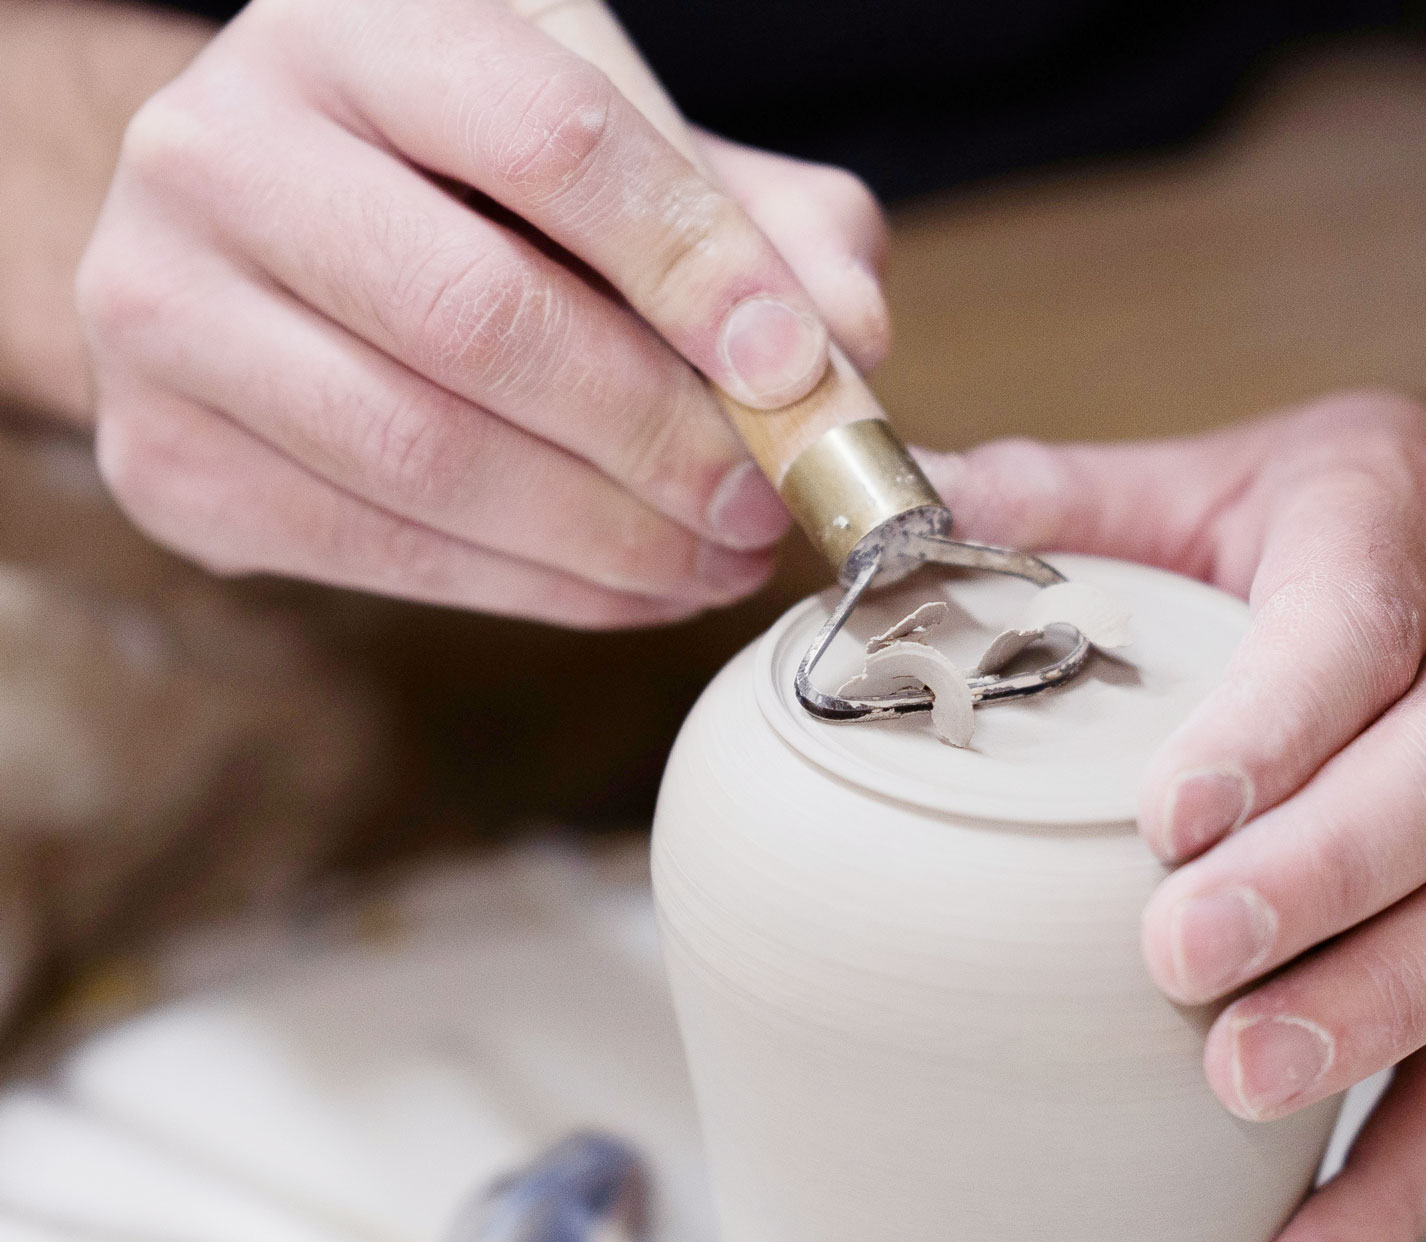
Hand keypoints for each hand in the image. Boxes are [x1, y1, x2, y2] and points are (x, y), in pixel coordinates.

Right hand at [77, 0, 887, 624]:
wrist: (261, 239)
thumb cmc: (479, 188)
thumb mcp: (631, 152)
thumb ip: (765, 227)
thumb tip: (852, 347)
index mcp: (361, 27)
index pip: (550, 136)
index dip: (698, 266)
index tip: (802, 372)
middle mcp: (224, 145)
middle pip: (481, 315)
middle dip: (661, 434)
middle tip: (770, 500)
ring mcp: (164, 304)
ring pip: (425, 453)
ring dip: (612, 536)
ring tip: (723, 556)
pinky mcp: (162, 454)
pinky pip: (381, 549)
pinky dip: (539, 589)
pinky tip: (634, 586)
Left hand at [929, 391, 1425, 1241]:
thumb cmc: (1415, 512)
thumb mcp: (1257, 472)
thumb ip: (1084, 497)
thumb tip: (901, 513)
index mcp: (1414, 532)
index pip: (1360, 625)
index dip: (1278, 722)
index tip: (1170, 816)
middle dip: (1324, 880)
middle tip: (1185, 961)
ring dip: (1387, 1013)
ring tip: (1249, 1084)